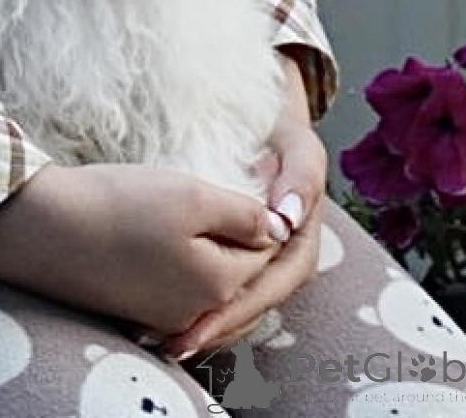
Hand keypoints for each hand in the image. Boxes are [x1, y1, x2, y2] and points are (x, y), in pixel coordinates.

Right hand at [0, 162, 283, 334]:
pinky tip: (162, 235)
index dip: (262, 209)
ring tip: (195, 210)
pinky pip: (174, 288)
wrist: (39, 227)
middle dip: (241, 235)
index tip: (251, 172)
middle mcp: (194, 312)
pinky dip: (179, 264)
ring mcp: (159, 315)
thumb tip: (277, 230)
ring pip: (206, 280)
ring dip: (211, 250)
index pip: (266, 250)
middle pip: (239, 272)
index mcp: (219, 285)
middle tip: (226, 192)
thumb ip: (245, 215)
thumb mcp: (192, 196)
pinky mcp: (129, 307)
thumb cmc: (117, 204)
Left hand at [164, 51, 328, 355]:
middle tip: (175, 344)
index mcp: (300, 243)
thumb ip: (301, 178)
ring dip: (204, 325)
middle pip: (251, 304)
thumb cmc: (282, 133)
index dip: (240, 306)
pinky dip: (197, 304)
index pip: (273, 284)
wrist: (265, 121)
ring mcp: (258, 260)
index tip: (205, 320)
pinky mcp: (233, 253)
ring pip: (235, 303)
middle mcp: (281, 260)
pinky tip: (164, 317)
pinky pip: (218, 287)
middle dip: (216, 327)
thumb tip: (285, 221)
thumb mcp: (299, 148)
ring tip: (164, 341)